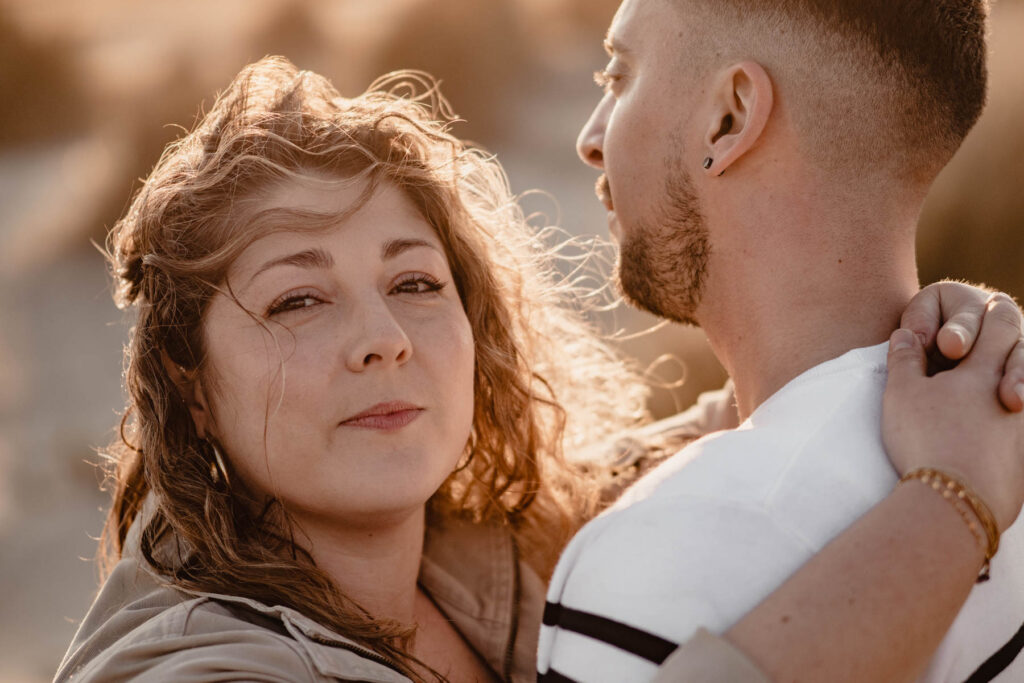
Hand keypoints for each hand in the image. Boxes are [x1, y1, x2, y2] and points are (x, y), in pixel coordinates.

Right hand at [884, 294, 1023, 530]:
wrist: (956, 503)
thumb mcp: (902, 393)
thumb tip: (905, 333)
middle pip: (1021, 355)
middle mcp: (1014, 393)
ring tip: (999, 393)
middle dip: (1011, 343)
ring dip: (1012, 384)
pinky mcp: (1023, 461)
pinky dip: (1011, 427)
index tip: (991, 306)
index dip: (994, 312)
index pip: (1001, 324)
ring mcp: (1023, 429)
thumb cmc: (925, 438)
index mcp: (984, 369)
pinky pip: (1021, 434)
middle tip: (994, 342)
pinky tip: (997, 438)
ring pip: (1021, 397)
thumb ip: (904, 358)